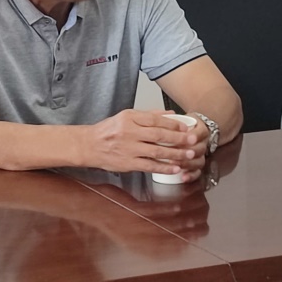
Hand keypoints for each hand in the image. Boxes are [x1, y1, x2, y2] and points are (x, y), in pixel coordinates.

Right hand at [83, 109, 203, 177]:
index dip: (173, 124)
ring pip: (157, 151)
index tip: (186, 127)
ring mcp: (128, 149)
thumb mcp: (125, 117)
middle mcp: (129, 132)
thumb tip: (170, 114)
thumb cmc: (108, 130)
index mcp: (129, 118)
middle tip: (193, 140)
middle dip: (178, 138)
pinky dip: (163, 167)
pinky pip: (149, 166)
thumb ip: (148, 115)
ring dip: (175, 154)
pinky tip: (175, 168)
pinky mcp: (128, 163)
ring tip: (189, 155)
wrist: (88, 145)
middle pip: (159, 135)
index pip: (155, 120)